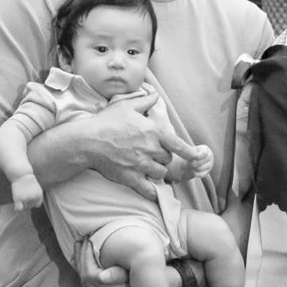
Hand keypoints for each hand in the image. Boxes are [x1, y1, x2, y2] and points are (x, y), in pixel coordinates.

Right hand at [29, 101, 203, 196]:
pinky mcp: (130, 177)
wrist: (87, 141)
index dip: (190, 152)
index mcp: (153, 131)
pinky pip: (148, 189)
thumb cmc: (107, 121)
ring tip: (149, 167)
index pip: (179, 145)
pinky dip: (152, 191)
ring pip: (161, 173)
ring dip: (158, 172)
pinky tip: (151, 190)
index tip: (198, 157)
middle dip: (163, 157)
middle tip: (152, 153)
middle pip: (168, 159)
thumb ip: (145, 101)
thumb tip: (156, 95)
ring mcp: (141, 164)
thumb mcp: (127, 105)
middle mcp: (150, 149)